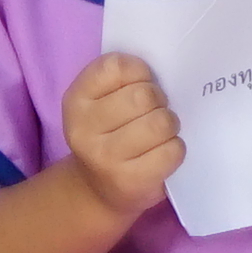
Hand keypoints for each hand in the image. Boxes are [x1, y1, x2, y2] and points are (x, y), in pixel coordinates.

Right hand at [56, 53, 182, 222]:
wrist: (96, 187)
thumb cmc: (112, 130)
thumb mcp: (106, 98)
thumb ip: (127, 76)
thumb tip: (172, 65)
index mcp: (76, 99)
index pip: (116, 66)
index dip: (139, 71)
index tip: (139, 84)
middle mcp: (82, 129)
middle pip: (144, 96)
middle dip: (159, 101)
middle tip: (153, 112)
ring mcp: (103, 157)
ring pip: (161, 123)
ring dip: (169, 126)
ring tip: (158, 134)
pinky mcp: (128, 181)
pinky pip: (172, 151)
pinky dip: (175, 149)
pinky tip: (160, 153)